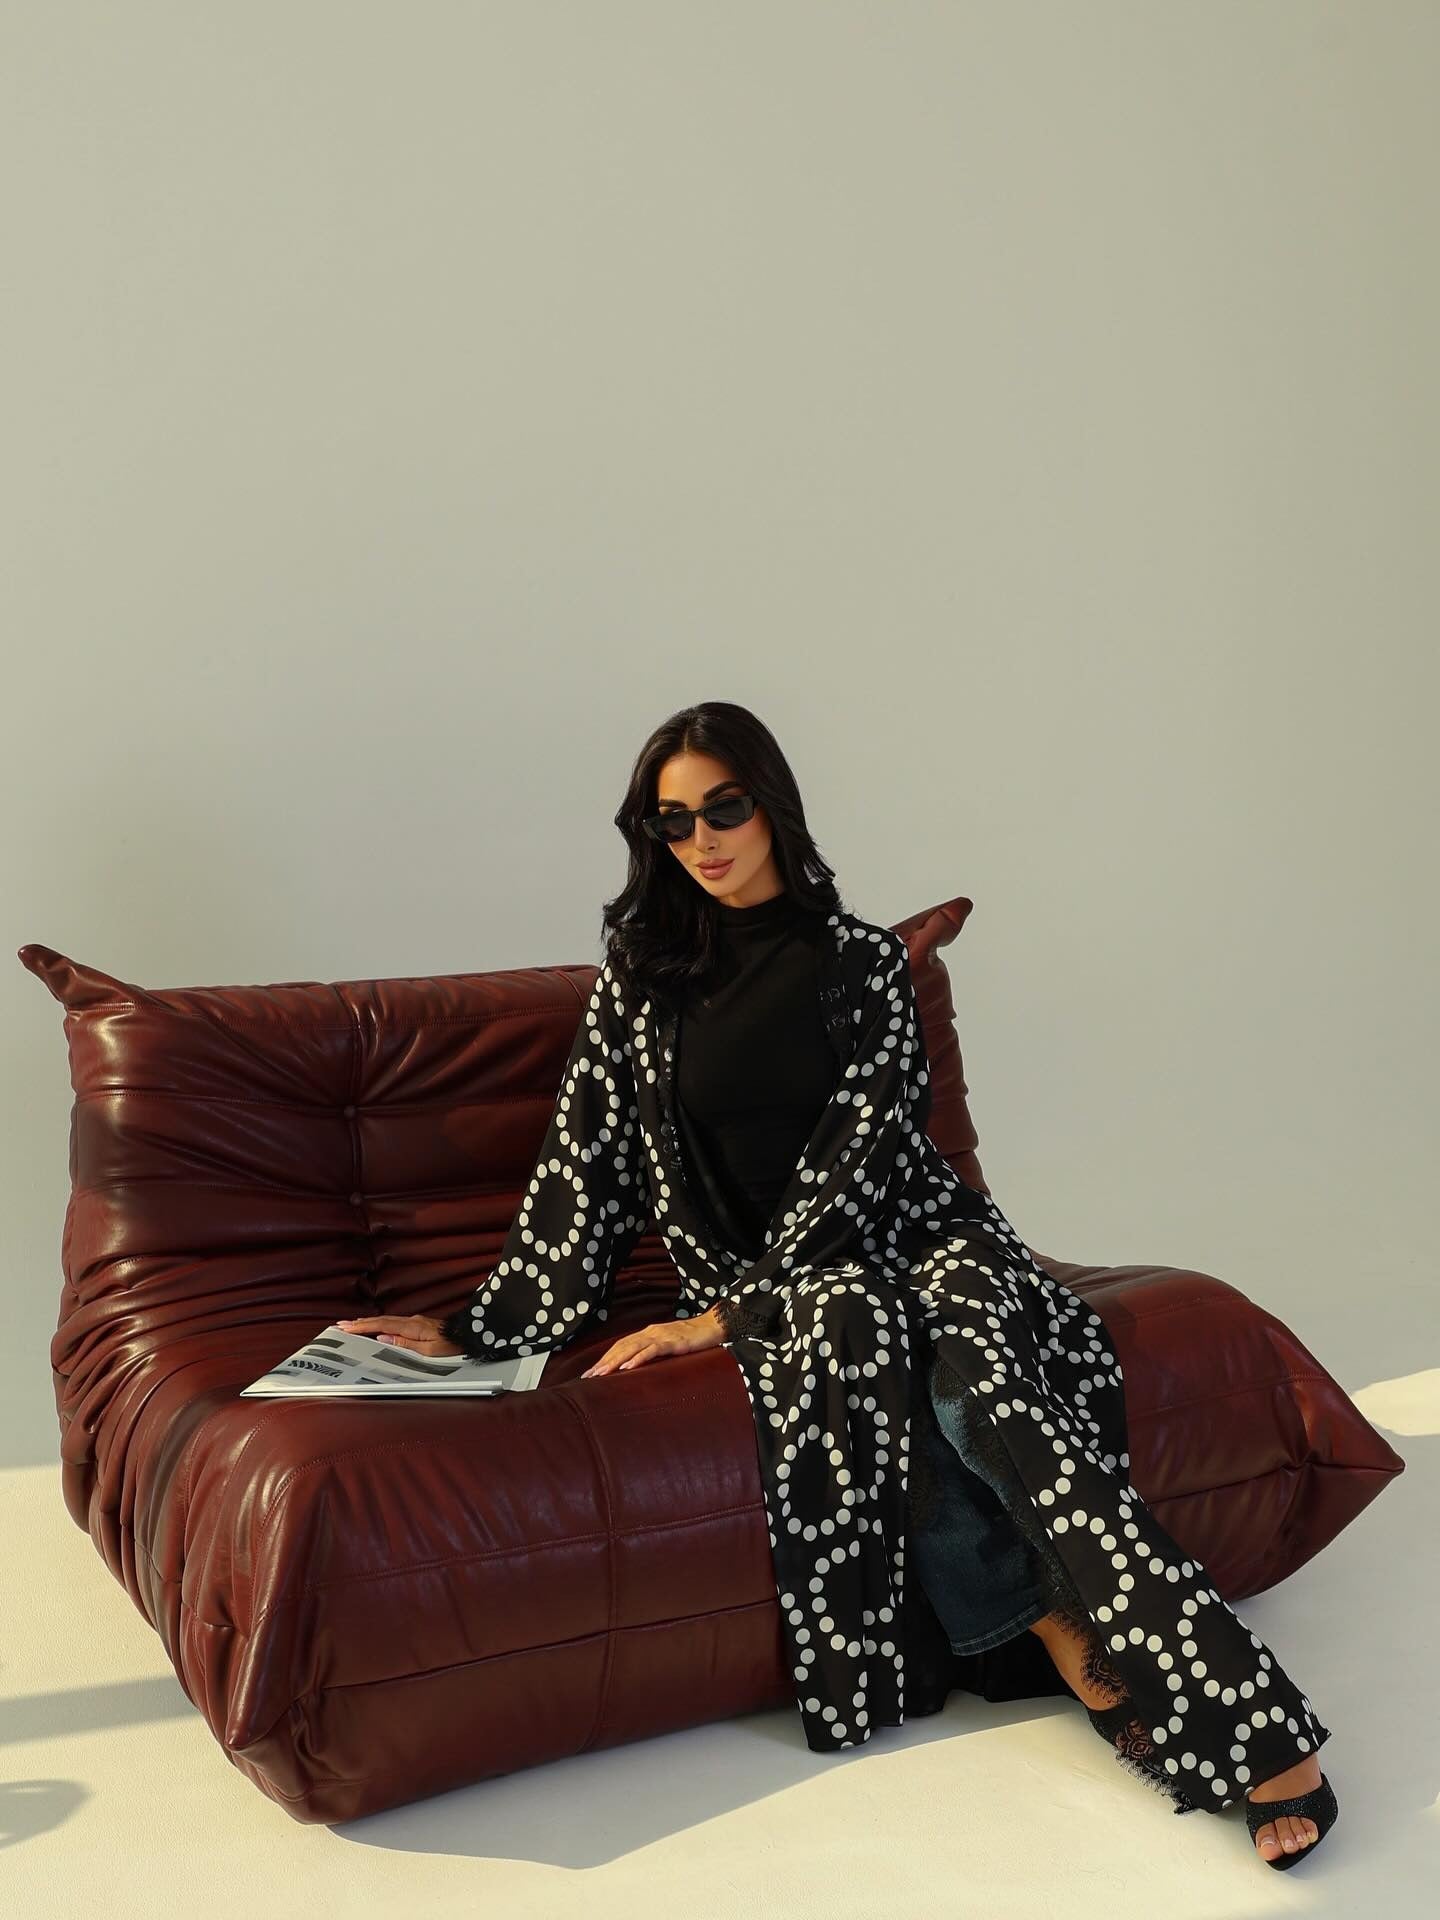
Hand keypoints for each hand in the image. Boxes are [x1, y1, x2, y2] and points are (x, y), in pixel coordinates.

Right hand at [334, 1314, 463, 1356]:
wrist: (466, 1335)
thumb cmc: (449, 1345)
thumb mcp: (427, 1351)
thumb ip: (404, 1344)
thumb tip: (383, 1338)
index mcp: (411, 1327)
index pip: (381, 1325)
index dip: (362, 1326)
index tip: (346, 1327)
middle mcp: (410, 1321)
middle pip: (380, 1320)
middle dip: (360, 1322)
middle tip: (342, 1325)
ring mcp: (414, 1321)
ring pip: (386, 1320)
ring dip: (369, 1322)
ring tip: (353, 1324)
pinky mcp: (417, 1324)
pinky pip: (393, 1322)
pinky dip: (380, 1323)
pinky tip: (376, 1326)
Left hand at [581, 1311, 725, 1376]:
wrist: (714, 1325)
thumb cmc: (693, 1338)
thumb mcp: (669, 1345)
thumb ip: (654, 1351)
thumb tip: (639, 1366)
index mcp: (648, 1333)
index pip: (621, 1345)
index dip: (605, 1358)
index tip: (592, 1372)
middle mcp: (650, 1332)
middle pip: (621, 1347)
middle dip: (604, 1362)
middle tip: (588, 1376)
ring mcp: (661, 1336)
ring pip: (632, 1348)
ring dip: (615, 1361)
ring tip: (601, 1373)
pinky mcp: (673, 1342)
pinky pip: (652, 1350)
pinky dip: (638, 1358)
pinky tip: (627, 1367)